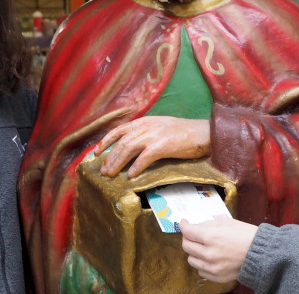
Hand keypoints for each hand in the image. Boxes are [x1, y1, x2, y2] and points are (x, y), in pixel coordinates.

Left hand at [94, 116, 209, 177]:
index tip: (97, 152)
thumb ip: (145, 132)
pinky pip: (144, 158)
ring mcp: (153, 135)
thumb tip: (131, 145)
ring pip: (128, 149)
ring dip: (117, 164)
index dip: (105, 141)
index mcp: (144, 122)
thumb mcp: (160, 126)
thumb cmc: (183, 132)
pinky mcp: (162, 145)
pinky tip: (131, 176)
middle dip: (110, 158)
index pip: (118, 130)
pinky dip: (136, 167)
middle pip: (121, 143)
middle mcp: (146, 126)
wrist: (202, 132)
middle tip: (104, 171)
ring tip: (111, 175)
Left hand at [180, 217, 257, 283]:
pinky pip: (201, 271)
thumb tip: (198, 225)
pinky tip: (209, 258)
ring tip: (202, 248)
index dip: (184, 225)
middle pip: (186, 246)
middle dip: (188, 238)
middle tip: (193, 234)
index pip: (187, 231)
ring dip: (194, 252)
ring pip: (191, 260)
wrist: (261, 253)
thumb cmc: (246, 235)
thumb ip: (210, 223)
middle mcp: (209, 253)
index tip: (184, 223)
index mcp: (211, 237)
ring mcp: (212, 267)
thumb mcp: (227, 222)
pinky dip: (202, 264)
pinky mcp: (217, 276)